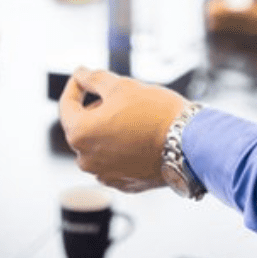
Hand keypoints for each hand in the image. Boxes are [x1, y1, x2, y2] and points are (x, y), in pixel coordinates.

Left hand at [59, 67, 186, 192]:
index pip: (67, 105)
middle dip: (97, 109)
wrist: (189, 142)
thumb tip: (80, 74)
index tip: (84, 77)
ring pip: (100, 144)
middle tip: (121, 96)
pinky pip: (115, 160)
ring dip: (110, 129)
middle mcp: (86, 159)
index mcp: (80, 134)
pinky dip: (122, 148)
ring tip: (136, 117)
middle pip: (84, 126)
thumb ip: (94, 78)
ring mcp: (104, 174)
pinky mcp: (123, 183)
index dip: (75, 86)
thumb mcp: (122, 85)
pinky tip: (141, 137)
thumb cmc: (155, 112)